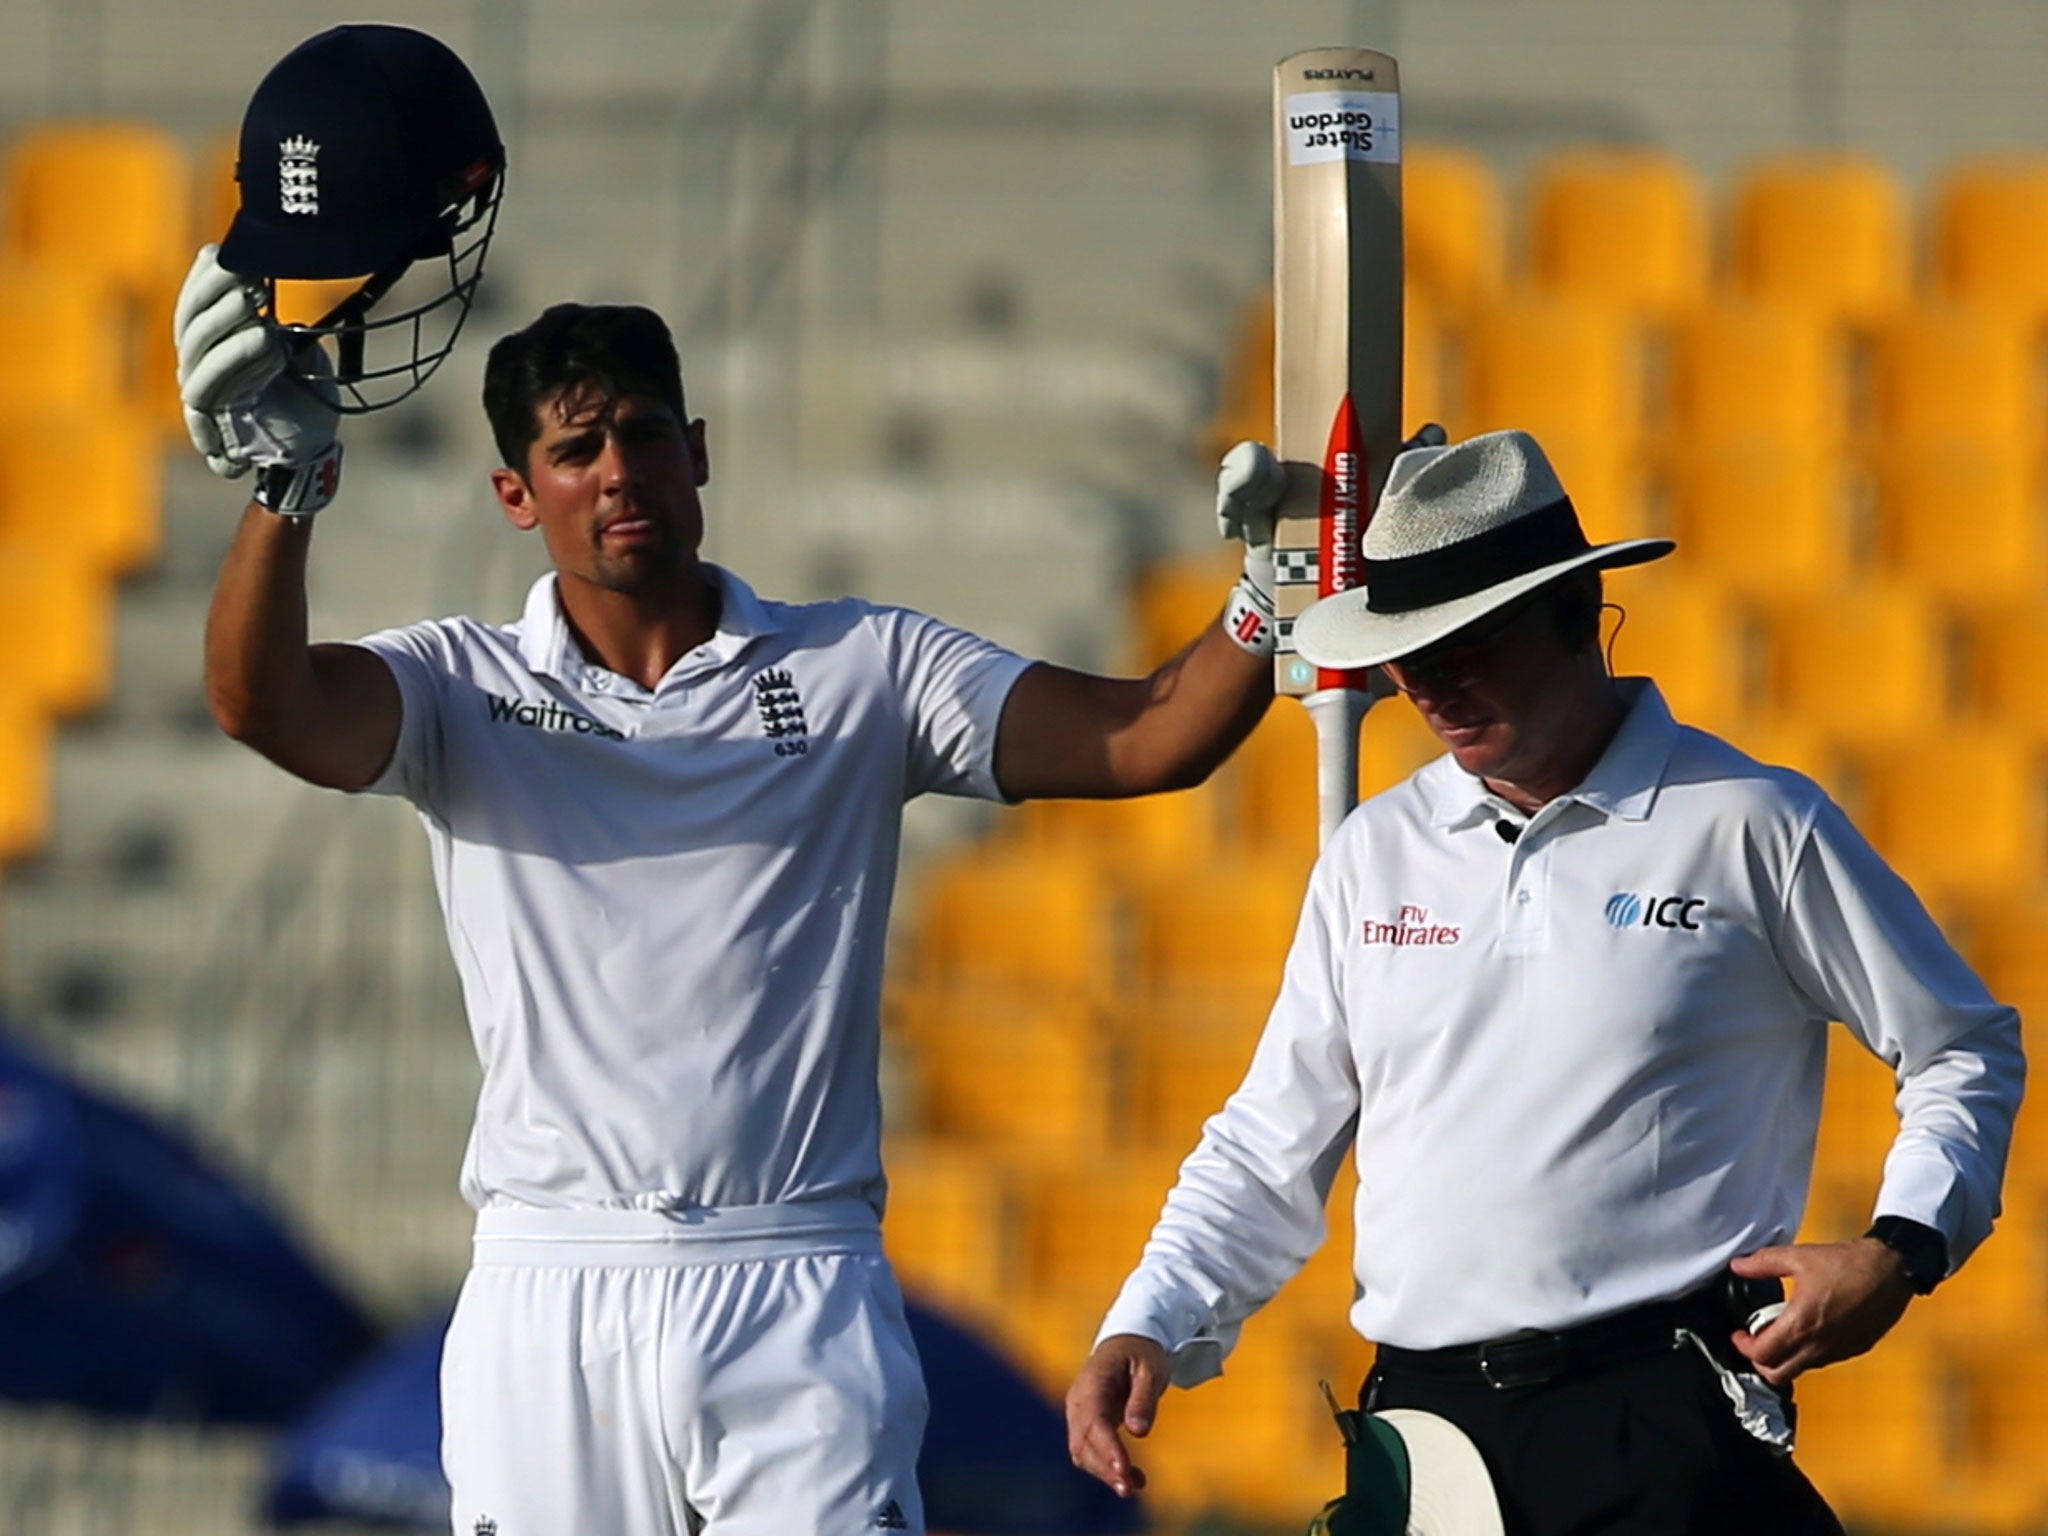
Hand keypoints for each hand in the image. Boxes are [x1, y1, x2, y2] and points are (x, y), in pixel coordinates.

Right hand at [174, 244, 338, 479]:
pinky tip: (267, 349)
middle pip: (190, 325)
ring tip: (265, 324)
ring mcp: (200, 397)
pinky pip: (208, 400)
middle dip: (218, 298)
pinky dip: (235, 371)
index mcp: (209, 340)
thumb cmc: (301, 390)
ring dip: (230, 336)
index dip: (206, 276)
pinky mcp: (210, 431)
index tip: (228, 253)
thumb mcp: (296, 344)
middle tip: (254, 282)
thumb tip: (275, 268)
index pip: (193, 301)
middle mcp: (196, 365)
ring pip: (197, 360)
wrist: (313, 443)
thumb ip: (279, 313)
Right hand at [1065, 1334, 1168, 1497]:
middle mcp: (1079, 1400)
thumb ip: (1143, 1399)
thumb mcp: (1150, 1368)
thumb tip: (1138, 1432)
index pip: (1095, 1421)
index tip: (1123, 1469)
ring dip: (1105, 1472)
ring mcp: (1079, 1413)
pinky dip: (1107, 1467)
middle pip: (1083, 1442)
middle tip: (1130, 1489)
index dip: (1108, 1447)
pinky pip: (1090, 1450)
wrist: (1127, 1341)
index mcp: (1093, 1382)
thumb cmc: (1141, 1352)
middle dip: (1105, 1468)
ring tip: (1135, 1487)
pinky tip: (1133, 1478)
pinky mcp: (1087, 1424)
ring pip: (1083, 1451)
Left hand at [1726, 1239, 1914, 1386]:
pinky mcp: (1855, 1349)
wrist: (1892, 1270)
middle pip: (1778, 1374)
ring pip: (1801, 1370)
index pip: (1762, 1355)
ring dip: (1785, 1358)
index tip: (1739, 1335)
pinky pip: (1823, 1361)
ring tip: (1780, 1332)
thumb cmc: (1849, 1265)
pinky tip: (1808, 1330)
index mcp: (1801, 1326)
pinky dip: (1807, 1354)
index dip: (1743, 1347)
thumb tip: (1739, 1266)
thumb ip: (1762, 1263)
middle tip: (1755, 1341)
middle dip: (1760, 1361)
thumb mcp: (1798, 1257)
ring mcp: (1839, 1351)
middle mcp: (1819, 1346)